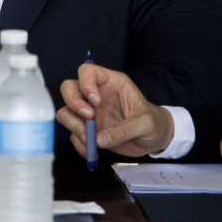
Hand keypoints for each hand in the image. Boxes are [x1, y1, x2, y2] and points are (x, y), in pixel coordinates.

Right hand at [56, 63, 172, 156]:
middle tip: (88, 118)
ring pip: (66, 113)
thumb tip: (99, 139)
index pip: (87, 71)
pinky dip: (80, 144)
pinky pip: (74, 135)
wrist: (156, 140)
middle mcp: (96, 96)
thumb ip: (124, 130)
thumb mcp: (146, 124)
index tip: (95, 101)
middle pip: (69, 89)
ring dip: (75, 126)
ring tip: (92, 140)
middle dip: (73, 103)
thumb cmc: (154, 123)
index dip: (86, 83)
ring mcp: (89, 113)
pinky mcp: (88, 130)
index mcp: (111, 83)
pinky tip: (94, 150)